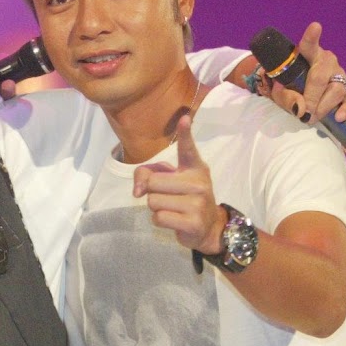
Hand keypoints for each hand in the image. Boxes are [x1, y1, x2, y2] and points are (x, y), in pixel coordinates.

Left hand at [134, 116, 224, 255]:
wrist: (207, 227)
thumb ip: (146, 175)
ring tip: (173, 209)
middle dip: (152, 192)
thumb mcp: (167, 182)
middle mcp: (199, 182)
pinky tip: (174, 220)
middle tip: (169, 197)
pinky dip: (159, 221)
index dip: (185, 134)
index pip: (187, 149)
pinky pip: (158, 217)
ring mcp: (198, 202)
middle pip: (153, 182)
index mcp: (194, 168)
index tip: (184, 118)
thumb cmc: (183, 199)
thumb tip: (137, 192)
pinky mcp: (193, 221)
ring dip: (156, 208)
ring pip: (153, 201)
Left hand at [261, 22, 345, 124]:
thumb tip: (302, 110)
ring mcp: (340, 74)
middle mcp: (327, 61)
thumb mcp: (280, 93)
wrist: (301, 96)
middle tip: (304, 114)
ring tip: (311, 118)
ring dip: (323, 108)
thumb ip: (286, 98)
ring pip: (336, 90)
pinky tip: (338, 117)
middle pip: (321, 77)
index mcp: (307, 56)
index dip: (311, 37)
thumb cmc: (289, 88)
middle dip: (312, 98)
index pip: (308, 46)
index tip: (315, 27)